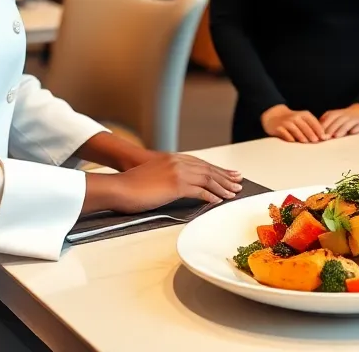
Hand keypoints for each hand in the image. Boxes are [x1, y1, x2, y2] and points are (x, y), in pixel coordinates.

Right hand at [83, 153, 242, 213]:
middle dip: (225, 177)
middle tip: (238, 183)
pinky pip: (200, 191)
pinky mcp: (176, 185)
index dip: (217, 169)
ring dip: (222, 187)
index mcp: (174, 159)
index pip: (202, 164)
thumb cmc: (132, 184)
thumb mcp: (154, 174)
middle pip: (208, 170)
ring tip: (233, 193)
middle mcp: (179, 162)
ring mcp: (178, 172)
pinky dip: (211, 196)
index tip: (229, 174)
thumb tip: (178, 185)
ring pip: (208, 179)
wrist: (120, 186)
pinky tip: (218, 201)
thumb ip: (168, 175)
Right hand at [261, 104, 326, 142]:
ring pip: (295, 130)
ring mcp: (286, 122)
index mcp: (304, 114)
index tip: (324, 137)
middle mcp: (295, 117)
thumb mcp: (303, 119)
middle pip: (304, 126)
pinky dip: (290, 138)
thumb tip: (323, 137)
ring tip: (306, 142)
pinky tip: (294, 142)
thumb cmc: (293, 120)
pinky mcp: (278, 128)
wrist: (274, 116)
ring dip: (301, 136)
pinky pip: (285, 134)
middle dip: (311, 134)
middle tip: (316, 141)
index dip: (318, 129)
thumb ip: (312, 126)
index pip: (313, 121)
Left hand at [320, 104, 358, 138]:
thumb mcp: (336, 117)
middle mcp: (345, 115)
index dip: (322, 126)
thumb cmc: (347, 118)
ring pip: (346, 123)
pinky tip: (352, 133)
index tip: (317, 135)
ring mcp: (354, 118)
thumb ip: (326, 124)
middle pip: (336, 121)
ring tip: (336, 136)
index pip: (328, 118)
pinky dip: (355, 128)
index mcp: (336, 114)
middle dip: (330, 129)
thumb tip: (315, 134)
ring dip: (341, 129)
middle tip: (324, 138)